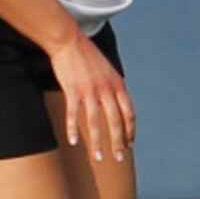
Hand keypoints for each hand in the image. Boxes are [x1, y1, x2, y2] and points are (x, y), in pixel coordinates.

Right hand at [50, 30, 134, 161]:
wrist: (69, 40)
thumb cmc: (87, 56)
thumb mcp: (108, 70)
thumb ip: (113, 87)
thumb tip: (118, 103)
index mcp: (117, 84)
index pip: (129, 113)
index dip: (130, 130)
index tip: (129, 144)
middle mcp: (106, 89)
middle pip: (116, 122)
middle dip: (118, 142)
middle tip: (118, 158)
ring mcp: (90, 90)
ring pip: (96, 122)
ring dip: (98, 142)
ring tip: (99, 157)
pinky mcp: (73, 90)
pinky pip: (74, 114)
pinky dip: (73, 129)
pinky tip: (72, 141)